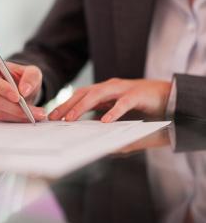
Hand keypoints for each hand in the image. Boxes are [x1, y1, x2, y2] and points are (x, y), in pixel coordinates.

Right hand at [0, 61, 45, 121]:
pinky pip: (1, 118)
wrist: (22, 88)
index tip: (17, 97)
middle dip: (14, 107)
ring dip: (18, 115)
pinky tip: (28, 116)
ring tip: (36, 114)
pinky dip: (16, 118)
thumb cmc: (22, 77)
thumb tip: (24, 90)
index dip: (0, 88)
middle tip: (32, 110)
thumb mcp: (32, 72)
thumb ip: (30, 77)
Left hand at [49, 78, 171, 122]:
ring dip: (82, 106)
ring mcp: (123, 89)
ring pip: (99, 94)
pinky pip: (124, 102)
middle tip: (53, 117)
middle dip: (67, 105)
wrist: (170, 97)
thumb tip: (91, 134)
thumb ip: (105, 121)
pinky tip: (105, 121)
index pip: (80, 96)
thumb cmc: (142, 107)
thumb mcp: (118, 115)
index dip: (65, 105)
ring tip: (70, 118)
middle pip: (84, 93)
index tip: (52, 116)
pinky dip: (114, 111)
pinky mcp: (138, 94)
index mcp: (104, 93)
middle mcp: (110, 88)